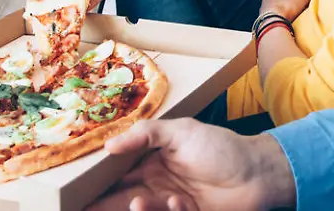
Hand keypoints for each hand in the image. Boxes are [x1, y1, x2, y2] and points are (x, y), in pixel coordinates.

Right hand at [87, 118, 295, 210]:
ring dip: (139, 209)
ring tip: (138, 202)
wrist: (258, 174)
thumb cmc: (221, 147)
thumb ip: (145, 134)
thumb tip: (108, 144)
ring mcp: (170, 202)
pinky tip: (179, 202)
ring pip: (141, 210)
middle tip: (83, 206)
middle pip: (121, 196)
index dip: (96, 178)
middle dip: (103, 202)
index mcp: (152, 159)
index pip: (116, 171)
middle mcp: (157, 182)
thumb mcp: (182, 131)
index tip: (74, 186)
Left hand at [259, 0, 312, 21]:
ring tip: (292, 18)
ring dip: (283, 12)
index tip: (304, 1)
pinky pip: (273, 18)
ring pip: (277, 8)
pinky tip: (284, 23)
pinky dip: (278, 20)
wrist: (273, 22)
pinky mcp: (262, 18)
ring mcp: (264, 7)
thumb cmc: (285, 7)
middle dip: (290, 4)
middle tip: (299, 10)